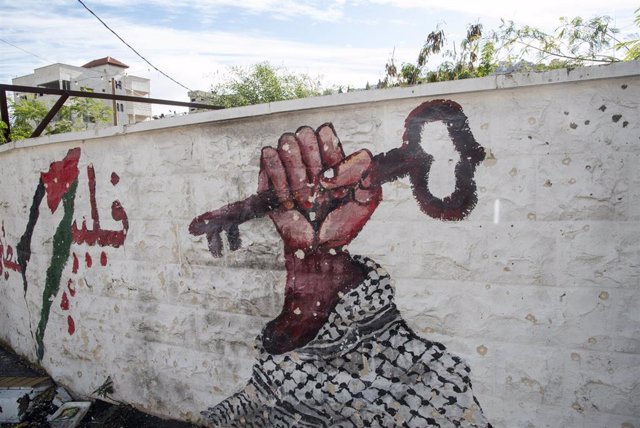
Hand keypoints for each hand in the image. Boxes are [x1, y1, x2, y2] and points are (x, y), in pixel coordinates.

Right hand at [258, 123, 380, 251]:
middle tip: (318, 188)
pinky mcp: (269, 178)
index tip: (333, 178)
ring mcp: (287, 166)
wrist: (320, 248)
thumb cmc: (343, 224)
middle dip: (312, 162)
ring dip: (297, 174)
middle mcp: (309, 157)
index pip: (325, 131)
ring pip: (286, 142)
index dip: (328, 150)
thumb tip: (331, 168)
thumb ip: (364, 171)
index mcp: (332, 156)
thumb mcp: (368, 198)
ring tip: (305, 200)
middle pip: (304, 132)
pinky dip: (280, 181)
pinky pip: (269, 158)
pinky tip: (289, 202)